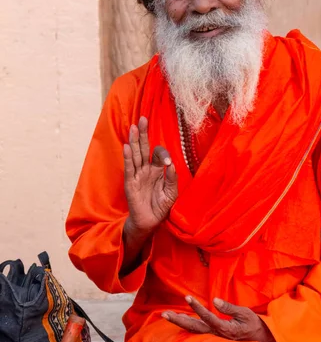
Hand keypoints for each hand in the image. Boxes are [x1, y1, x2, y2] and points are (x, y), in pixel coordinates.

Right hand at [123, 116, 177, 233]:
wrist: (150, 222)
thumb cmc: (161, 206)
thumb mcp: (172, 193)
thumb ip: (172, 178)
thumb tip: (171, 165)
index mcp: (157, 169)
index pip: (158, 153)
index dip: (163, 154)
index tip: (167, 163)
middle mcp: (146, 169)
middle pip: (144, 148)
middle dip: (143, 133)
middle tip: (142, 119)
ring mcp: (137, 175)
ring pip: (135, 155)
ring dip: (134, 141)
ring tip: (134, 128)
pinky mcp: (130, 183)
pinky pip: (129, 168)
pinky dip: (128, 158)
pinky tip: (127, 147)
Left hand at [161, 296, 277, 341]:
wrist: (262, 340)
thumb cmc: (254, 324)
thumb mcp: (245, 313)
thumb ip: (229, 308)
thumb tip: (214, 300)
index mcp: (225, 329)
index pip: (207, 317)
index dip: (196, 307)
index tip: (187, 297)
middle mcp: (217, 335)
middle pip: (194, 327)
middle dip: (179, 320)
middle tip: (164, 314)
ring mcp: (215, 337)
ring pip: (194, 331)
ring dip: (180, 323)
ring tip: (167, 315)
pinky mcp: (214, 337)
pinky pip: (198, 333)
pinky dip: (187, 327)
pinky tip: (179, 321)